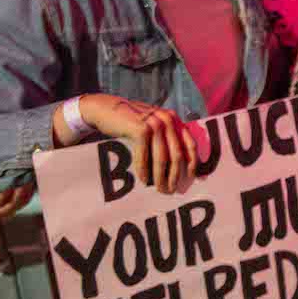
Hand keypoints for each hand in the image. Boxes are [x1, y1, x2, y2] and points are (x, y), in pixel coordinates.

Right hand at [79, 95, 197, 193]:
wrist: (105, 108)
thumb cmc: (130, 121)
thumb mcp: (153, 124)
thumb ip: (166, 136)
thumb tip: (180, 164)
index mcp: (173, 119)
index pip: (190, 143)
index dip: (193, 162)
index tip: (191, 178)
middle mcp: (167, 120)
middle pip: (177, 154)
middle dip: (175, 176)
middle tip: (171, 190)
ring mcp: (154, 123)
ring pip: (162, 158)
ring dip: (161, 177)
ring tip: (160, 190)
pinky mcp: (140, 129)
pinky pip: (144, 156)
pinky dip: (144, 170)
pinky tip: (144, 180)